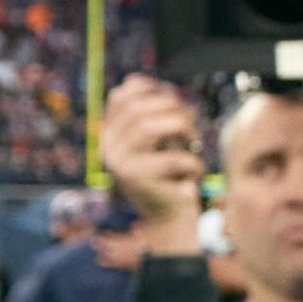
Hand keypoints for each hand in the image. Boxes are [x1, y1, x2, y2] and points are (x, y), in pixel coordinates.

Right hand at [102, 75, 209, 254]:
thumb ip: (153, 112)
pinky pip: (172, 158)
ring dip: (182, 129)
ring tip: (194, 142)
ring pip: (149, 127)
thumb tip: (144, 81)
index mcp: (111, 136)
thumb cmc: (170, 175)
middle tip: (192, 123)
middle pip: (137, 108)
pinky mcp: (137, 181)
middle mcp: (109, 149)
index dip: (150, 88)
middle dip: (172, 107)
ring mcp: (120, 165)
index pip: (122, 96)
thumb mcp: (160, 140)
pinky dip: (192, 162)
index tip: (174, 97)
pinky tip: (193, 173)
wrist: (171, 220)